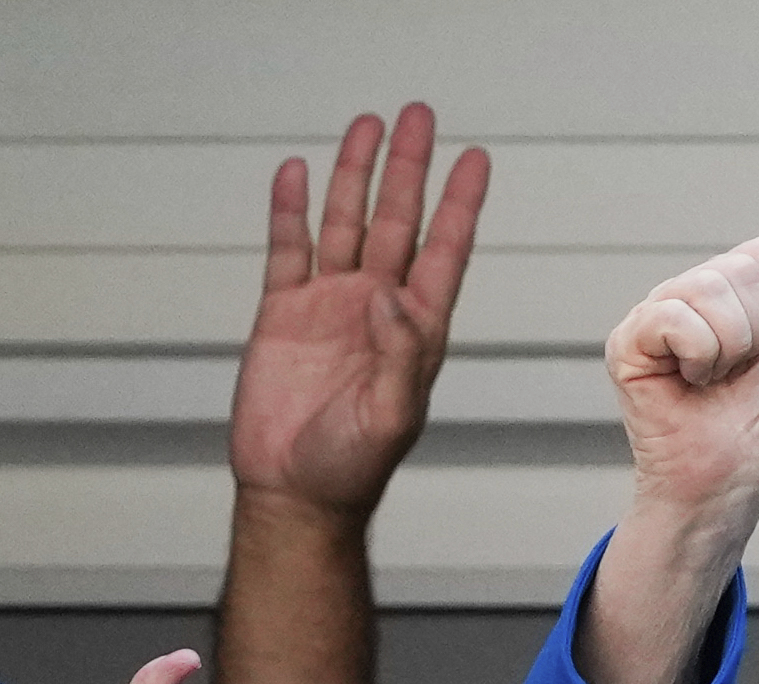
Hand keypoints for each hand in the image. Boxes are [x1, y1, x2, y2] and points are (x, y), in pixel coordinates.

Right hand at [231, 104, 488, 519]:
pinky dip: (290, 210)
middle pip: (398, 222)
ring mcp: (330, 306)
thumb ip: (400, 357)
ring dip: (356, 175)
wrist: (295, 491)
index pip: (444, 252)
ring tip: (367, 125)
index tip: (475, 159)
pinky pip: (289, 248)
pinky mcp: (283, 312)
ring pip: (346, 222)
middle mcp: (378, 308)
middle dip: (409, 169)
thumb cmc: (352, 468)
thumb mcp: (392, 418)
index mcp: (417, 331)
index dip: (459, 204)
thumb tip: (391, 297)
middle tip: (420, 116)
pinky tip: (296, 171)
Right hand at [608, 237, 758, 519]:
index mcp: (731, 297)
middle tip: (738, 372)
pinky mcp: (628, 340)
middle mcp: (689, 296)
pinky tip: (689, 381)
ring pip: (709, 286)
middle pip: (742, 267)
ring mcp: (656, 315)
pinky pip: (674, 316)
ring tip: (713, 379)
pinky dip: (699, 356)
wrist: (728, 480)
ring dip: (731, 347)